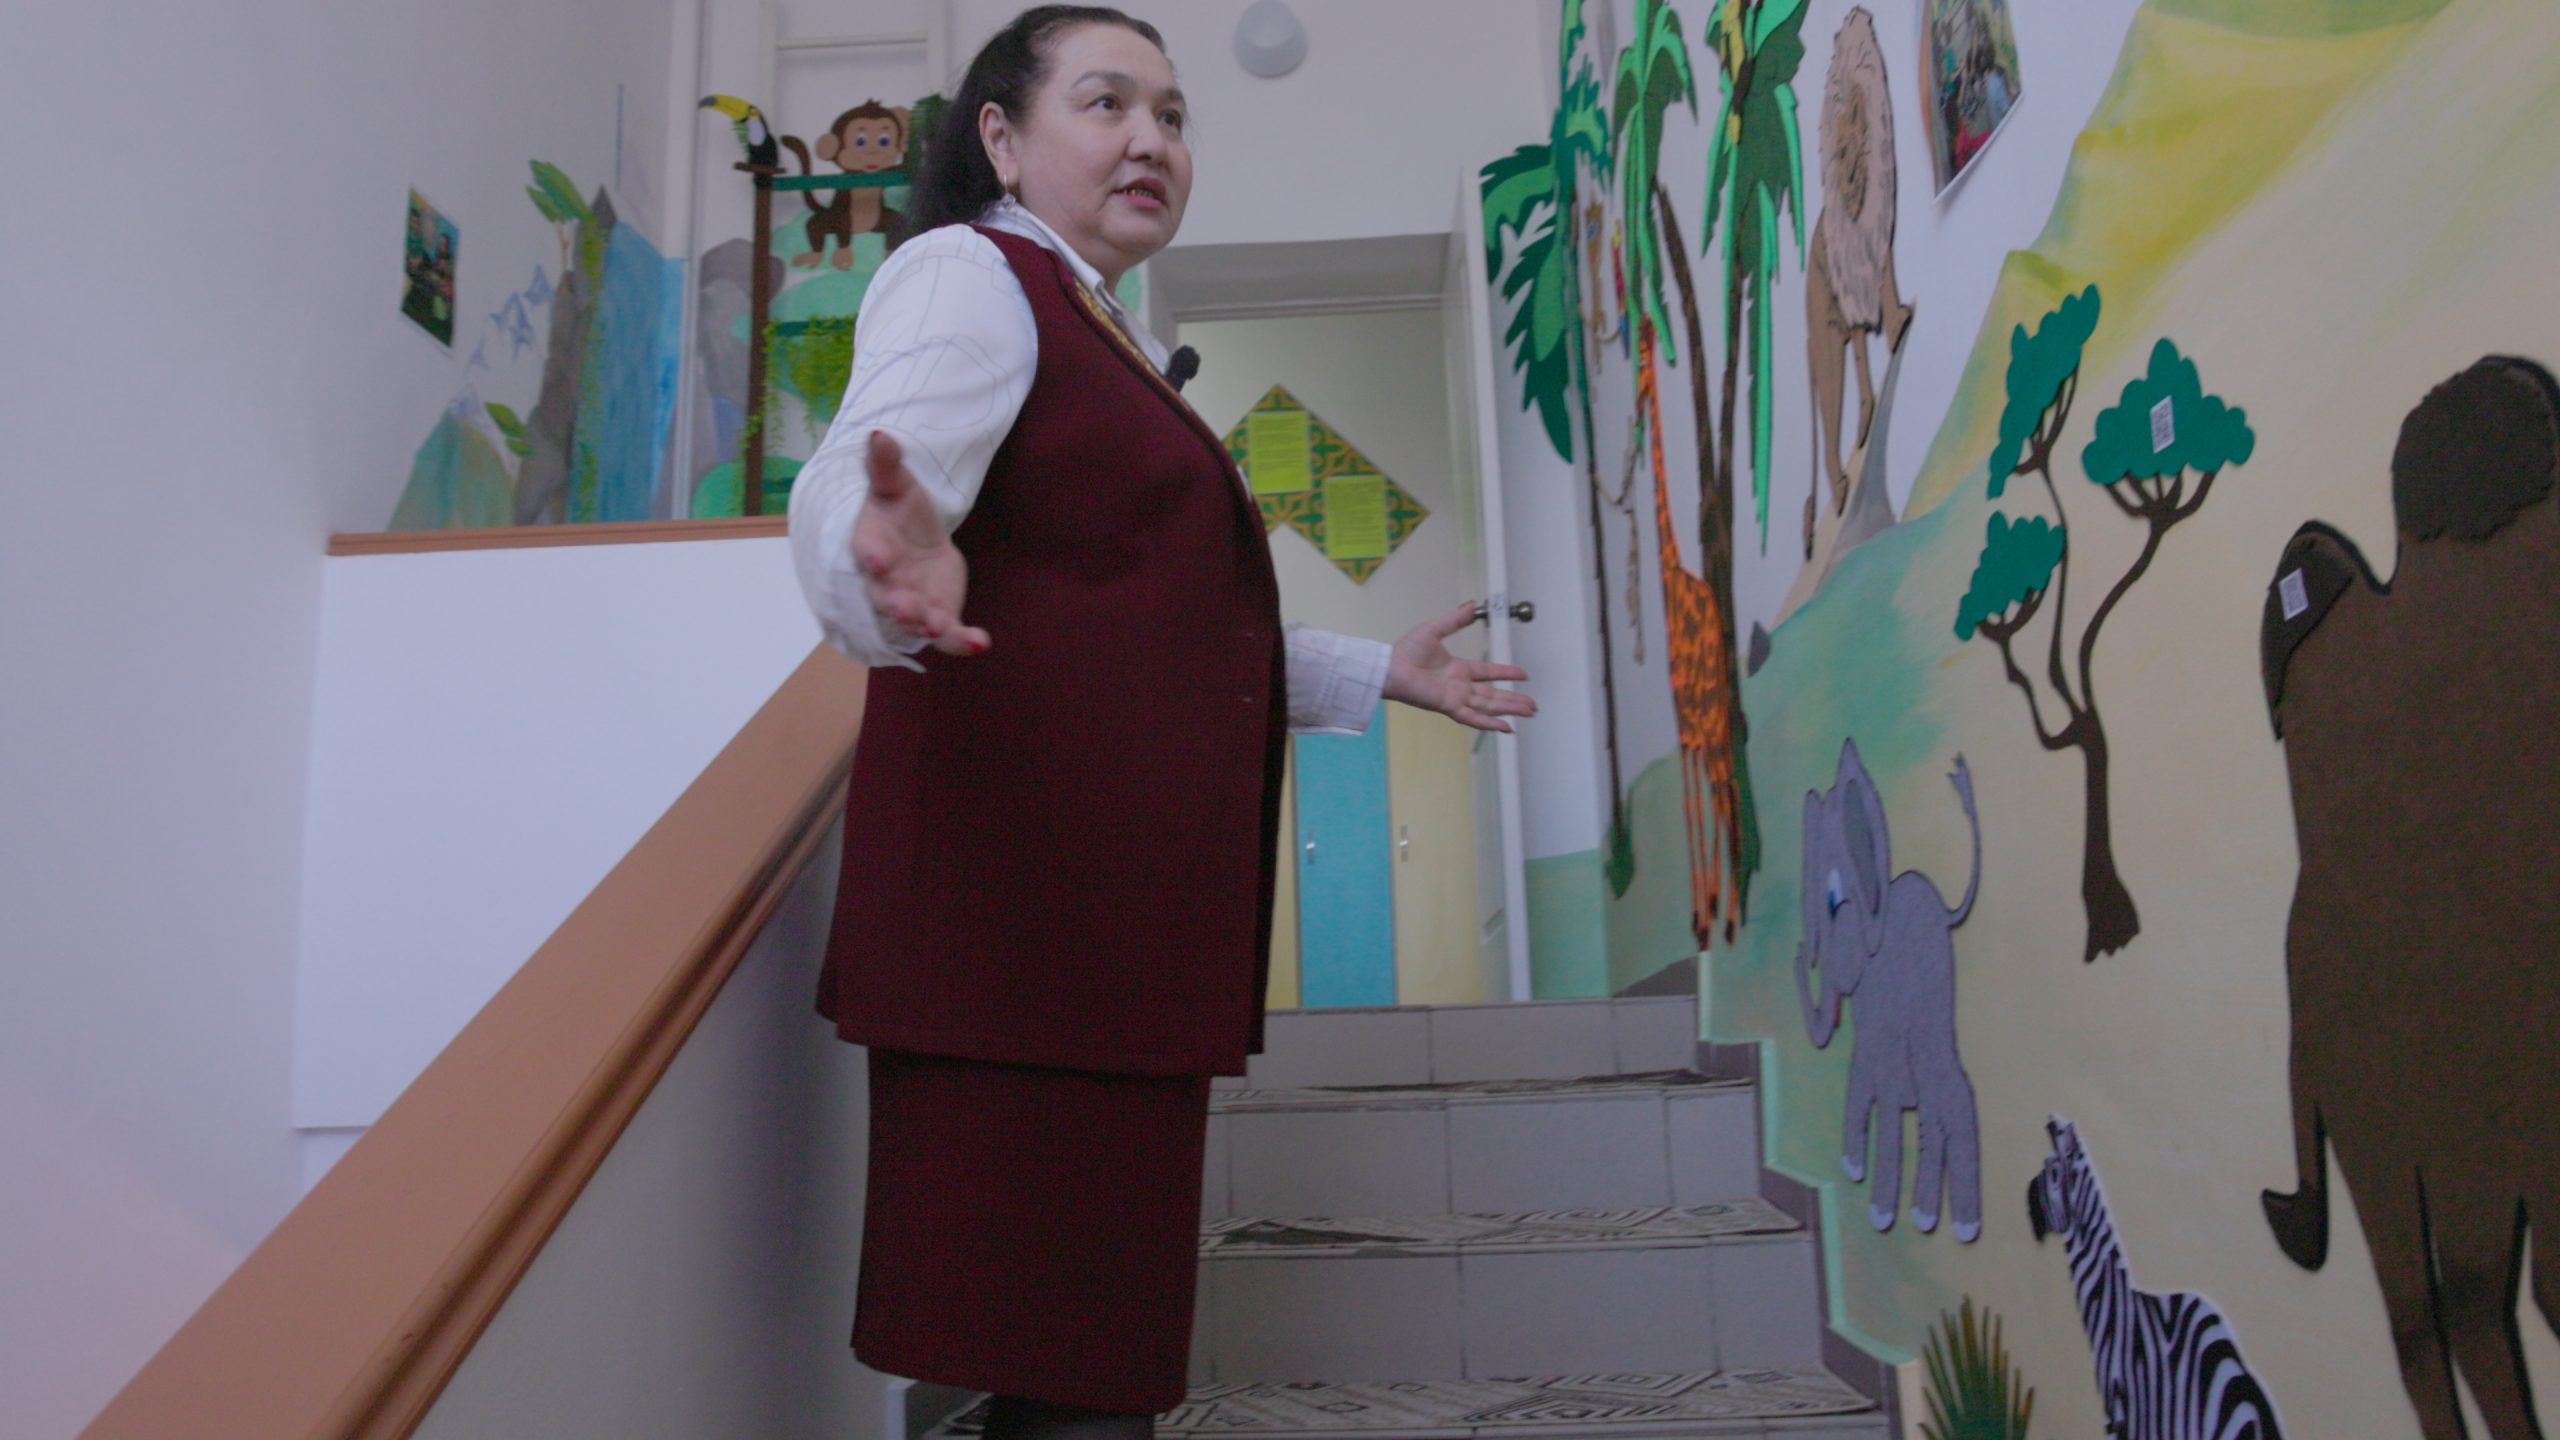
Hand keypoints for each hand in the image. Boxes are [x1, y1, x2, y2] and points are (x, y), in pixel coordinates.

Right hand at [851, 431, 989, 656]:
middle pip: (886, 596)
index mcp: (872, 542)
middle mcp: (886, 580)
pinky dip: (962, 641)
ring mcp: (911, 601)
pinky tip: (981, 642)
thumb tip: (878, 434)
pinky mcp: (937, 614)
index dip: (872, 553)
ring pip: (915, 620)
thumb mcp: (895, 484)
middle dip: (896, 604)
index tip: (878, 558)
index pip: (867, 549)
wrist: (914, 541)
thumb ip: (886, 465)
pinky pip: (948, 634)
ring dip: (927, 626)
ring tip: (937, 628)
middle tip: (907, 610)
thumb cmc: (898, 509)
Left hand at [1381, 601, 1536, 732]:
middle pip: (1494, 695)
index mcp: (1459, 669)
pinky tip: (1506, 727)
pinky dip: (1490, 723)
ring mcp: (1456, 698)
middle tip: (1533, 704)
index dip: (1507, 674)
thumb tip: (1471, 606)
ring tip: (1529, 712)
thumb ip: (1455, 620)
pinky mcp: (1449, 706)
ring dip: (1510, 709)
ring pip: (1489, 706)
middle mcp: (1460, 686)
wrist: (1390, 666)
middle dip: (1514, 700)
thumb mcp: (1435, 630)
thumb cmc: (1405, 651)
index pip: (1489, 673)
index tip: (1523, 674)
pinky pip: (1473, 717)